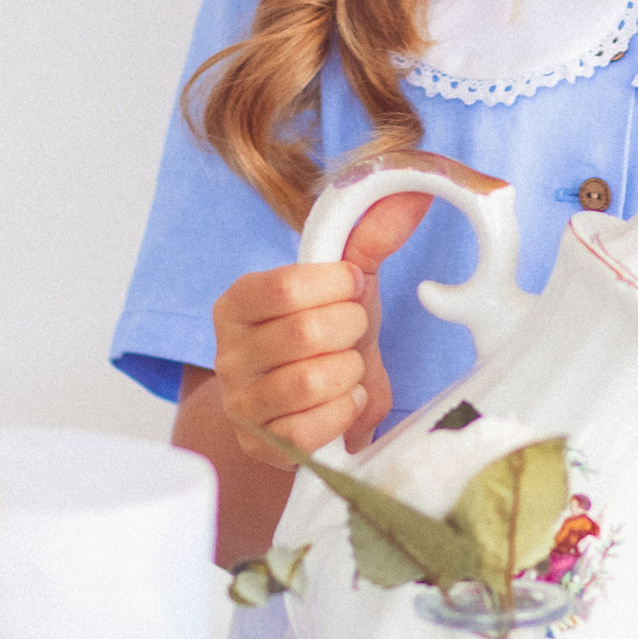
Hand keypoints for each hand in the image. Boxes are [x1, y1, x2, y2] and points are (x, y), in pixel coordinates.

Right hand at [208, 191, 428, 464]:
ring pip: (310, 382)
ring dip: (349, 373)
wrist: (323, 405)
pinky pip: (312, 429)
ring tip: (349, 368)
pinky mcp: (260, 446)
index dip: (337, 285)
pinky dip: (343, 412)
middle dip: (350, 330)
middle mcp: (226, 353)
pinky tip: (345, 401)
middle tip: (354, 332)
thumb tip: (410, 193)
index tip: (354, 286)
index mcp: (238, 303)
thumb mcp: (345, 286)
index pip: (285, 285)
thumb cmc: (330, 337)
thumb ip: (369, 237)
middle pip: (304, 333)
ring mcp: (240, 404)